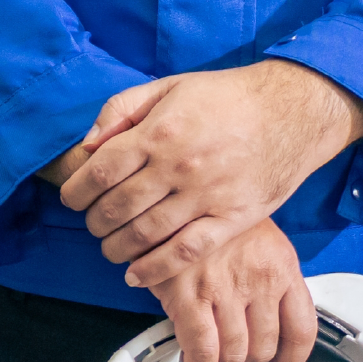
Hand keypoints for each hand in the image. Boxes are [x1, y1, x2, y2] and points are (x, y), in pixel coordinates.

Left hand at [53, 62, 362, 281]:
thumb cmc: (227, 98)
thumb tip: (89, 144)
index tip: (72, 198)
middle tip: (92, 224)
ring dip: (117, 247)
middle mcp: (179, 166)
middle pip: (119, 207)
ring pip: (146, 234)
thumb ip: (121, 109)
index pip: (102, 169)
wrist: (291, 111)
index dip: (77, 190)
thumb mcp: (169, 86)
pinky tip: (137, 275)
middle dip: (94, 221)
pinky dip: (155, 268)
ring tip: (111, 247)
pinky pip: (186, 252)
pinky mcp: (232, 219)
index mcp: (160, 131)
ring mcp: (206, 196)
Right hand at [142, 216, 314, 361]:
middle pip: (264, 348)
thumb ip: (270, 279)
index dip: (291, 361)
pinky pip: (203, 353)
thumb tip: (269, 323)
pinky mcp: (190, 296)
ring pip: (234, 355)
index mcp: (281, 265)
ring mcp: (226, 289)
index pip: (301, 329)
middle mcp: (260, 278)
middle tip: (233, 361)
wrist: (176, 192)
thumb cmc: (211, 214)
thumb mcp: (257, 238)